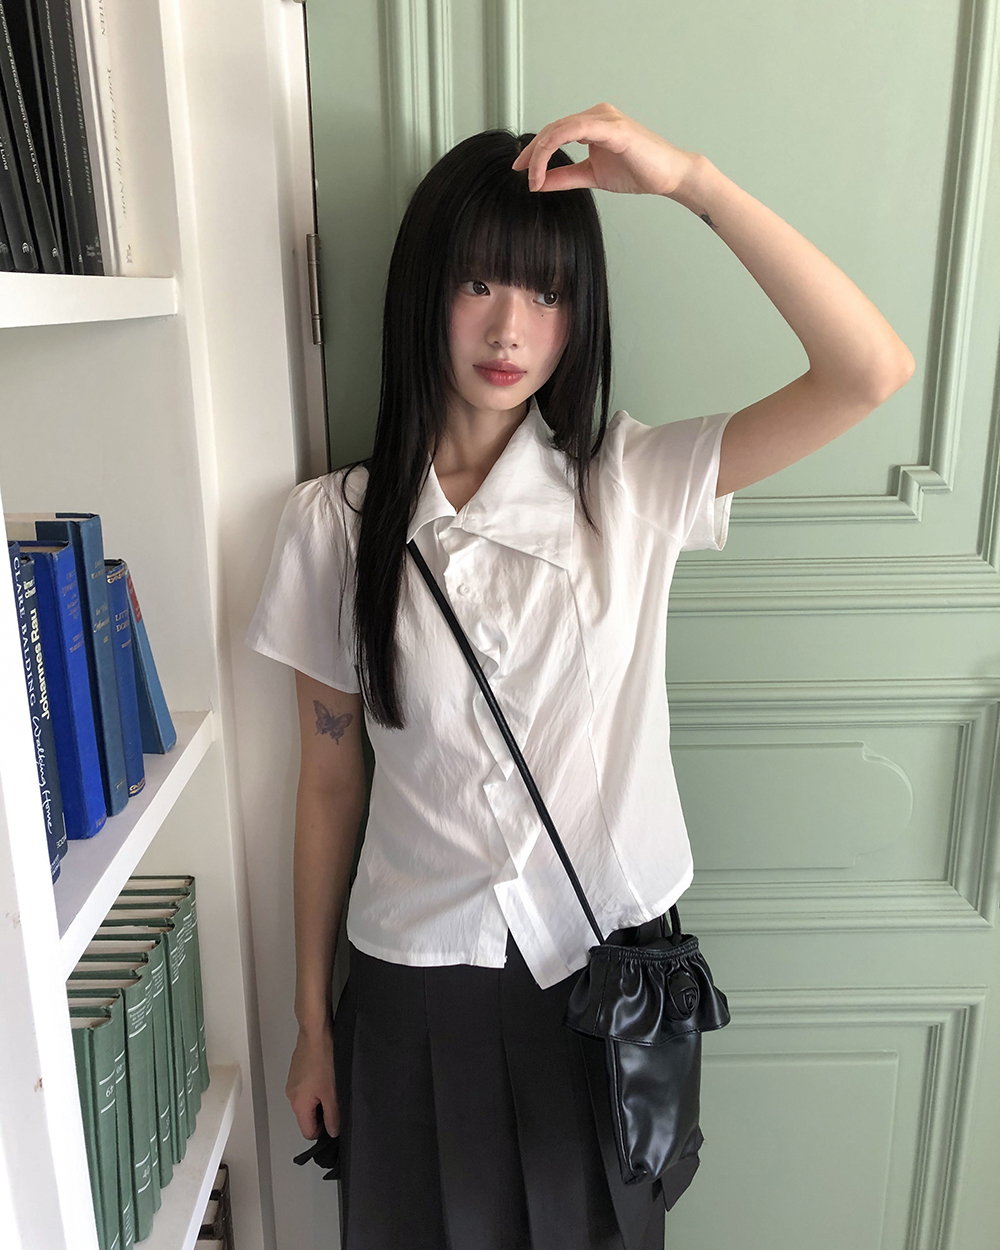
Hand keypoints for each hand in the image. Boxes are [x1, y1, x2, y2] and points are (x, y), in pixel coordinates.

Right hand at [287, 1026, 339, 1139]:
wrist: (316, 1032)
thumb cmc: (323, 1060)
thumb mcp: (332, 1093)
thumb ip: (333, 1116)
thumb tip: (332, 1131)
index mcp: (298, 1105)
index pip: (308, 1132)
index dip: (323, 1131)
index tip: (335, 1122)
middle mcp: (291, 1095)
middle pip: (307, 1116)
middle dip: (322, 1113)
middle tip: (337, 1101)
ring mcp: (293, 1081)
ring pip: (308, 1100)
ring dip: (320, 1098)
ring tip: (333, 1085)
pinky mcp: (297, 1070)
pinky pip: (307, 1087)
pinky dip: (317, 1086)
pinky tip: (327, 1074)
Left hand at [511, 102, 699, 197]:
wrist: (668, 176)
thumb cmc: (637, 171)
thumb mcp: (591, 176)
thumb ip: (565, 177)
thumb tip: (538, 183)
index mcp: (593, 123)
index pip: (555, 132)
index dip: (534, 152)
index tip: (520, 171)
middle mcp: (597, 114)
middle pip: (553, 128)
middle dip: (532, 153)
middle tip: (519, 173)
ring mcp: (605, 118)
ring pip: (559, 128)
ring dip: (540, 154)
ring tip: (531, 177)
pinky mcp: (612, 127)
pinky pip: (574, 131)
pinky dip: (553, 149)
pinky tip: (544, 169)